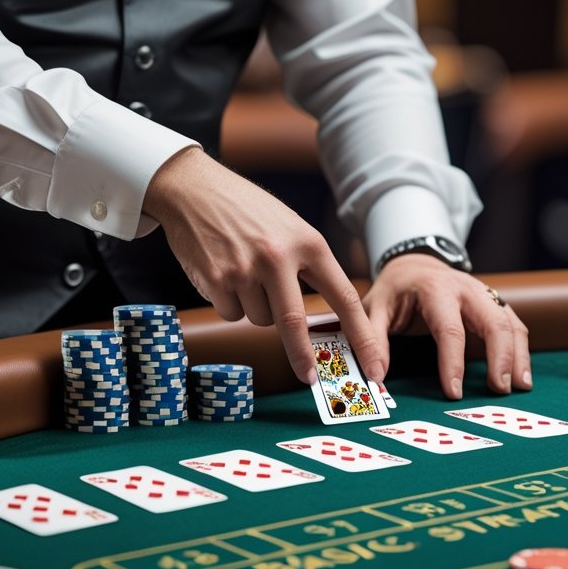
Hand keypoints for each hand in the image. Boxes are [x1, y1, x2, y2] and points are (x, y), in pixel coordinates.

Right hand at [143, 147, 385, 384]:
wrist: (195, 190)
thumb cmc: (250, 213)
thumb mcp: (292, 228)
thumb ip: (309, 268)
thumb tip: (322, 323)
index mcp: (309, 243)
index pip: (344, 297)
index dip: (361, 336)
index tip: (372, 365)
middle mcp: (278, 256)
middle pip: (294, 322)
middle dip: (303, 356)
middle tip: (310, 379)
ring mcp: (244, 269)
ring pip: (260, 319)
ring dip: (256, 307)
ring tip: (245, 271)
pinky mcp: (216, 279)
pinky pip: (232, 314)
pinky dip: (231, 302)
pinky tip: (225, 273)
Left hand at [364, 254, 531, 399]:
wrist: (414, 264)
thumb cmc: (394, 290)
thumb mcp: (374, 309)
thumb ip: (373, 340)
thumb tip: (377, 376)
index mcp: (435, 289)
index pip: (450, 330)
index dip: (453, 363)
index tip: (453, 393)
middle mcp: (466, 289)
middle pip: (493, 322)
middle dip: (501, 357)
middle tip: (499, 389)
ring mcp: (484, 294)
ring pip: (510, 323)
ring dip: (518, 355)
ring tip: (521, 386)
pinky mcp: (493, 302)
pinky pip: (514, 324)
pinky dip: (521, 349)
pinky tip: (522, 373)